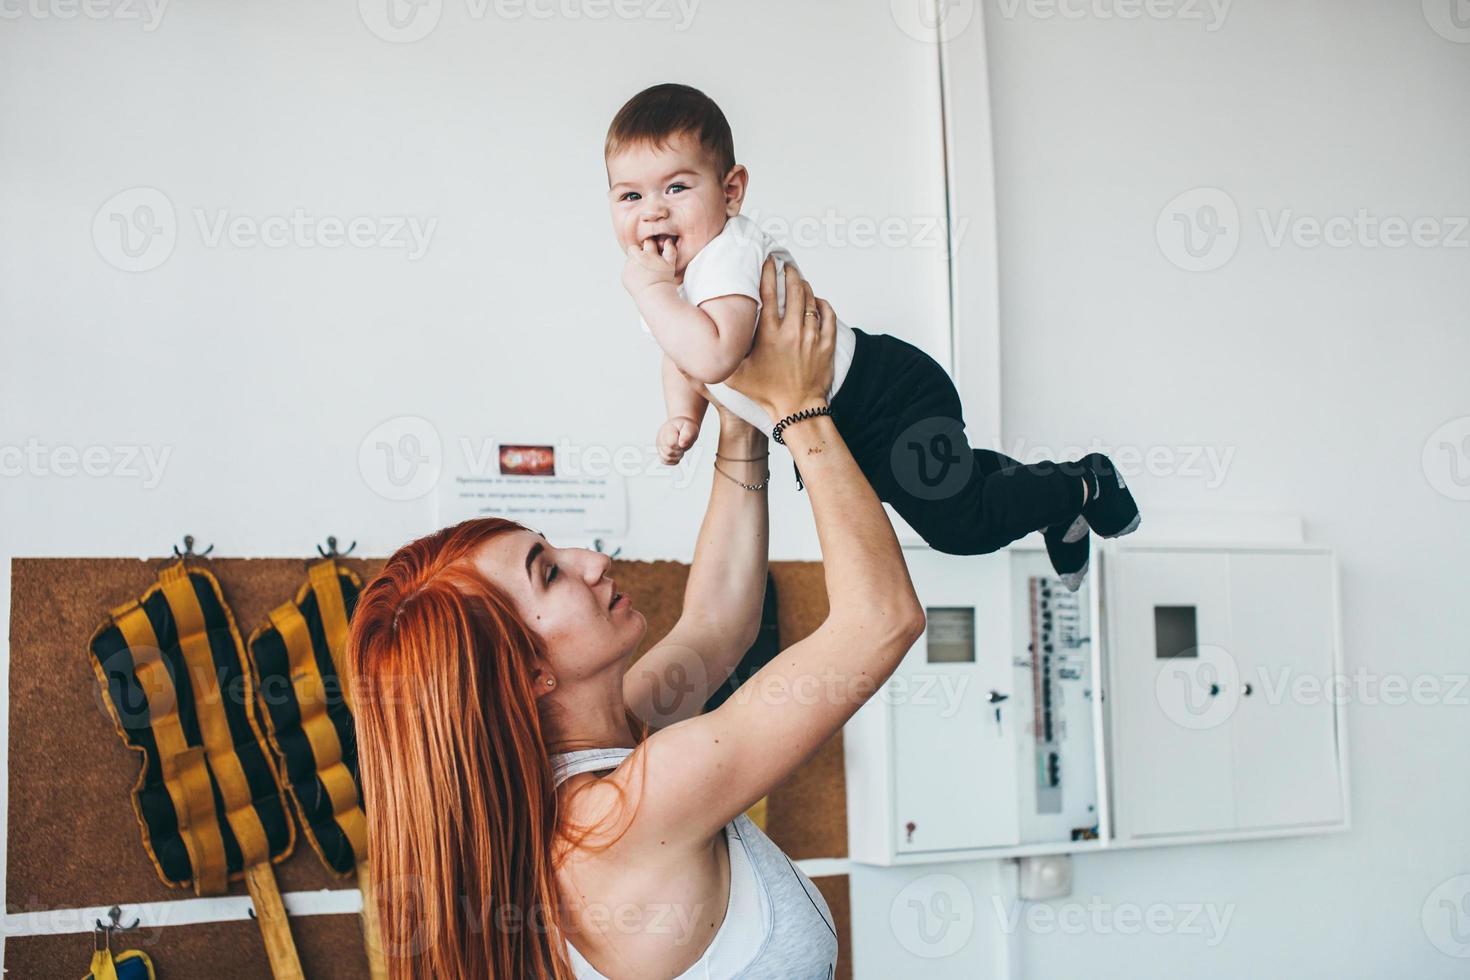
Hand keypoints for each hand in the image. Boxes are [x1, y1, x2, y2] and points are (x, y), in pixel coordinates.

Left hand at [622, 238, 677, 297]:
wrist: (654, 295)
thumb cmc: (663, 281)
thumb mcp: (670, 264)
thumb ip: (670, 250)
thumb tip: (668, 241)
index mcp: (648, 253)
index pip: (647, 242)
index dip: (650, 247)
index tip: (652, 252)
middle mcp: (636, 258)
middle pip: (634, 248)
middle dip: (638, 253)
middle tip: (645, 262)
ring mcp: (628, 267)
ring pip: (629, 260)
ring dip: (634, 263)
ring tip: (643, 272)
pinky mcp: (624, 275)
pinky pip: (626, 270)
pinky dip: (630, 273)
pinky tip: (639, 279)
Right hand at [657, 415, 701, 464]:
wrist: (681, 427)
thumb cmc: (685, 427)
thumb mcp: (690, 427)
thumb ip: (687, 435)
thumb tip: (682, 444)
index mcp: (668, 430)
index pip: (671, 444)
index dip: (679, 445)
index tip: (682, 442)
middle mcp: (661, 437)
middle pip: (668, 452)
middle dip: (678, 451)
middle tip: (682, 445)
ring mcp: (659, 445)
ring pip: (666, 458)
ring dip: (676, 456)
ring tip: (679, 448)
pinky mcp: (660, 451)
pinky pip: (664, 461)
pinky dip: (672, 460)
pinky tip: (676, 454)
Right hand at [723, 259, 835, 422]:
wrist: (797, 410)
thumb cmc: (765, 394)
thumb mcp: (734, 377)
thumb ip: (718, 359)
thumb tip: (692, 352)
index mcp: (769, 335)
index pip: (769, 293)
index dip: (768, 273)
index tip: (768, 261)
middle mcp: (792, 332)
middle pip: (794, 290)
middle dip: (789, 273)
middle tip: (785, 265)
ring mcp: (812, 337)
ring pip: (811, 300)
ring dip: (804, 285)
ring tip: (798, 279)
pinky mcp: (826, 345)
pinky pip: (828, 316)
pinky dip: (822, 304)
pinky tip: (816, 301)